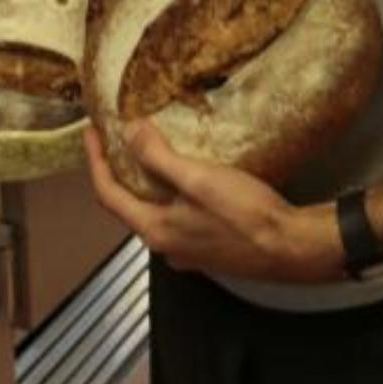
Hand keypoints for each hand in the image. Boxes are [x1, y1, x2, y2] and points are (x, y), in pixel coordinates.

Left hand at [83, 122, 341, 283]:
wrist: (291, 247)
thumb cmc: (244, 213)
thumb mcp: (199, 178)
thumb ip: (159, 157)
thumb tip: (128, 131)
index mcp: (156, 231)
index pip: (108, 195)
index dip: (95, 161)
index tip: (91, 132)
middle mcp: (165, 247)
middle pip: (128, 205)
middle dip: (119, 171)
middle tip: (116, 138)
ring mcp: (187, 252)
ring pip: (154, 212)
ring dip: (145, 182)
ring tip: (149, 151)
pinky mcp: (208, 250)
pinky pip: (176, 217)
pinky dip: (169, 194)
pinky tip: (185, 177)